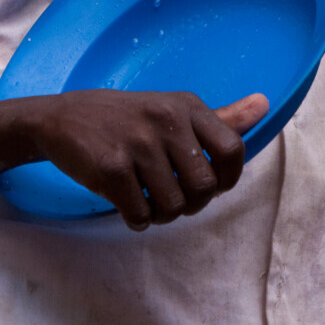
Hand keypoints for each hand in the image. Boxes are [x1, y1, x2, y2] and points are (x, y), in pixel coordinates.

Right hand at [31, 89, 269, 230]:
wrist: (60, 119)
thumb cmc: (123, 119)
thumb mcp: (172, 109)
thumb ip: (220, 117)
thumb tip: (265, 104)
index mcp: (186, 106)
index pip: (233, 150)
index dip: (227, 180)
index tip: (209, 186)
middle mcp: (166, 120)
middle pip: (205, 187)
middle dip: (191, 204)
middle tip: (171, 197)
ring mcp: (137, 143)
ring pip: (173, 206)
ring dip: (161, 215)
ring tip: (146, 200)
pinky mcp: (110, 167)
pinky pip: (140, 214)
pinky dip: (136, 219)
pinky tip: (126, 205)